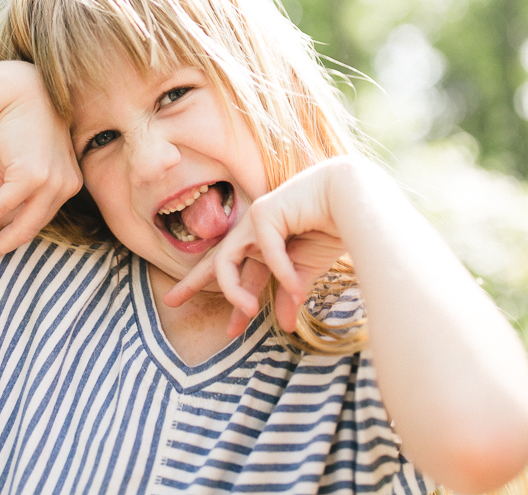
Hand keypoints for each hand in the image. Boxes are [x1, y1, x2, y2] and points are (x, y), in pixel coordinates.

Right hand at [0, 63, 82, 258]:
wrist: (15, 91)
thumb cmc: (17, 122)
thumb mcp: (16, 162)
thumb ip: (8, 190)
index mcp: (71, 181)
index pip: (43, 216)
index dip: (17, 232)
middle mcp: (68, 184)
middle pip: (35, 226)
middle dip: (6, 243)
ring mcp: (53, 180)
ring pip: (22, 222)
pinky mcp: (34, 175)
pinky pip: (5, 206)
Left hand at [165, 158, 351, 336]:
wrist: (355, 197)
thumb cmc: (334, 227)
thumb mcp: (307, 269)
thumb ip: (291, 293)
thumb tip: (284, 326)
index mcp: (265, 245)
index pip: (239, 274)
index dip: (232, 300)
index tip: (229, 331)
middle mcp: (255, 233)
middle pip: (218, 263)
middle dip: (194, 281)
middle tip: (172, 301)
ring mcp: (256, 220)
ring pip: (227, 261)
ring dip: (235, 292)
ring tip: (248, 313)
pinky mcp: (264, 210)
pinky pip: (266, 251)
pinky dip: (281, 271)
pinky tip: (296, 285)